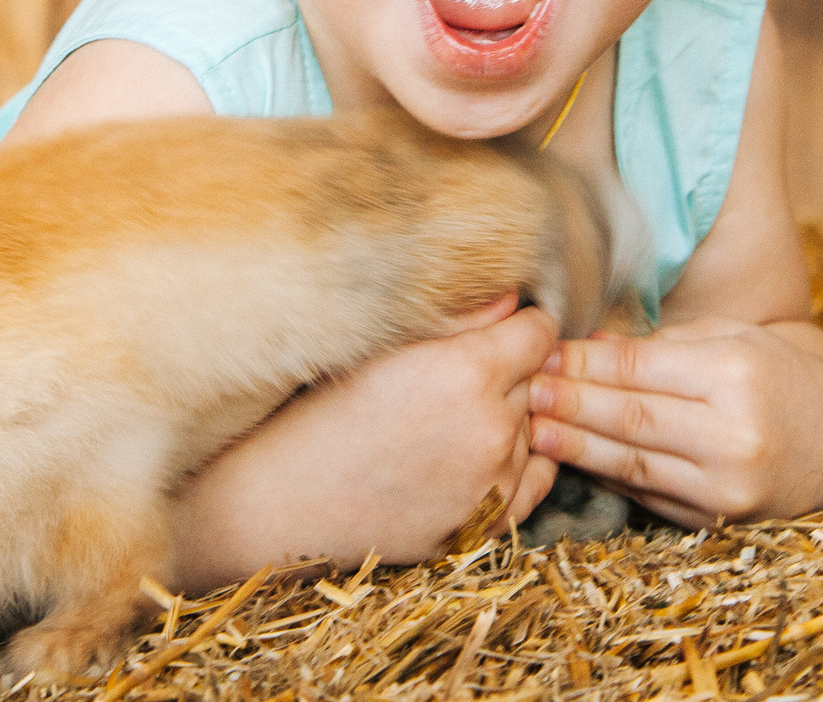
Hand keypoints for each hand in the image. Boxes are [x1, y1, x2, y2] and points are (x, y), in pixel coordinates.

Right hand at [170, 292, 560, 584]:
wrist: (283, 503)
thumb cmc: (319, 414)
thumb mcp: (383, 348)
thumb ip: (461, 318)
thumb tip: (515, 298)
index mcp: (467, 370)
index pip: (539, 332)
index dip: (517, 328)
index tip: (491, 334)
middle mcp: (492, 426)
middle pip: (535, 379)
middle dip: (506, 374)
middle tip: (450, 383)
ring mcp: (494, 481)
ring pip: (530, 428)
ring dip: (506, 421)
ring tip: (444, 425)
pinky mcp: (489, 524)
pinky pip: (535, 479)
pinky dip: (514, 465)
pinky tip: (470, 458)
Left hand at [528, 319, 822, 527]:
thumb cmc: (772, 373)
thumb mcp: (727, 339)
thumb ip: (660, 344)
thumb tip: (588, 346)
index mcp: (736, 376)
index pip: (641, 368)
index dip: (586, 363)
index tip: (545, 353)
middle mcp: (733, 435)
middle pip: (631, 418)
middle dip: (570, 404)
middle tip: (526, 392)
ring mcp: (727, 486)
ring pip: (633, 463)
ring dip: (576, 447)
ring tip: (534, 431)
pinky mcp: (719, 520)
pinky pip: (648, 494)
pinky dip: (608, 476)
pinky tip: (575, 461)